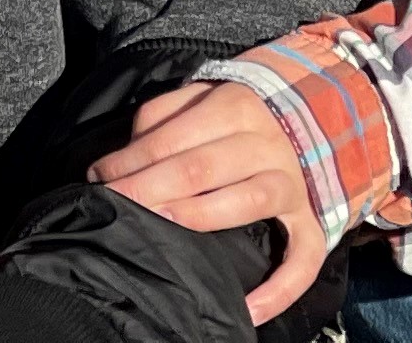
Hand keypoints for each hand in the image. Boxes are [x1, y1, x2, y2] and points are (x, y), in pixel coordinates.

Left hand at [91, 80, 331, 316]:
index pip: (172, 138)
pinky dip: (279, 289)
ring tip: (163, 232)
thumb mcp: (197, 102)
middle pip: (201, 168)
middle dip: (151, 189)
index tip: (100, 180)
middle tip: (117, 206)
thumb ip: (159, 120)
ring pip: (249, 200)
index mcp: (234, 107)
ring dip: (200, 217)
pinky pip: (303, 259)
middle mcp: (266, 144)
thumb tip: (118, 161)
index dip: (131, 160)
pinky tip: (249, 310)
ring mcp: (292, 184)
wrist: (304, 124)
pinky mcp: (310, 222)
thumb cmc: (230, 123)